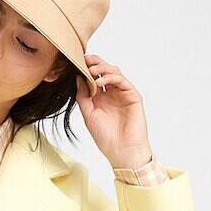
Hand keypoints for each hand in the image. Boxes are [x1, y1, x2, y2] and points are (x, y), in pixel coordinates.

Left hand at [76, 54, 153, 168]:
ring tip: (91, 69)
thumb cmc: (105, 137)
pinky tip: (101, 80)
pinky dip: (111, 77)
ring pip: (114, 72)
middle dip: (95, 63)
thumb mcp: (88, 115)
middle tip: (85, 59)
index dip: (87, 68)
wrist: (121, 151)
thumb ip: (82, 96)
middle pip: (105, 71)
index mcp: (101, 98)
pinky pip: (122, 80)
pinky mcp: (133, 95)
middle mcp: (112, 93)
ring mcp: (123, 93)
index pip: (95, 77)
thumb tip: (77, 78)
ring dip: (102, 68)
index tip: (77, 61)